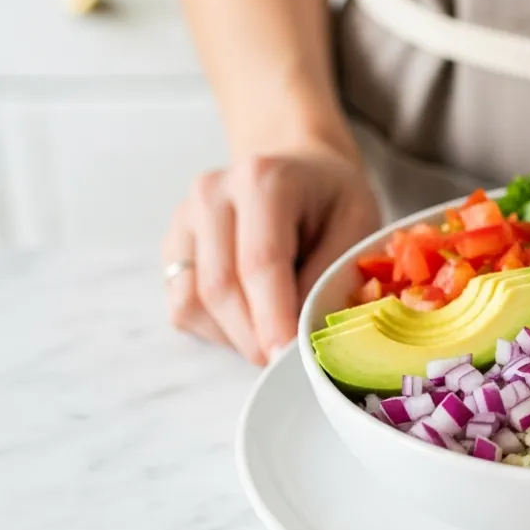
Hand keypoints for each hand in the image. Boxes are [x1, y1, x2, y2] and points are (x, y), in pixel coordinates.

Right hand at [162, 148, 380, 364]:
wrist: (300, 168)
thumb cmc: (333, 199)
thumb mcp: (357, 226)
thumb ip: (329, 274)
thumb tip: (302, 333)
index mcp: (263, 180)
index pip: (260, 262)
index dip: (272, 318)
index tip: (287, 357)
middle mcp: (212, 194)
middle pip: (221, 288)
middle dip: (255, 337)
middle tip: (290, 361)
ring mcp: (185, 220)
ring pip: (193, 303)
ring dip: (235, 337)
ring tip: (276, 334)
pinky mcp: (173, 246)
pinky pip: (182, 306)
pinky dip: (216, 329)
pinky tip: (252, 319)